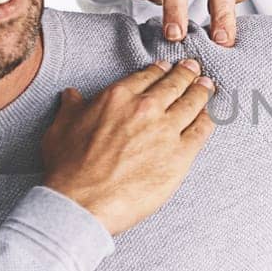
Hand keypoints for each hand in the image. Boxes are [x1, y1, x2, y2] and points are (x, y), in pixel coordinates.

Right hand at [41, 59, 217, 235]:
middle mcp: (145, 108)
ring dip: (201, 91)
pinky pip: (202, 130)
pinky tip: (211, 115)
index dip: (160, 70)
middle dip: (186, 74)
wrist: (82, 202)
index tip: (166, 68)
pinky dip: (208, 119)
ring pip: (192, 103)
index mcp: (118, 97)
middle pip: (174, 84)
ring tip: (207, 86)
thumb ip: (71, 108)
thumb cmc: (68, 169)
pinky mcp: (180, 155)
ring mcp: (166, 130)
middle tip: (193, 68)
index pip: (147, 76)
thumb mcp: (60, 128)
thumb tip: (72, 95)